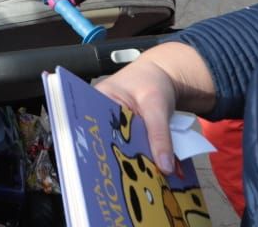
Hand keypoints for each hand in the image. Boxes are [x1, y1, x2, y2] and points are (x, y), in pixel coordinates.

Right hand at [95, 42, 217, 176]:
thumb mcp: (156, 106)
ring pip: (118, 147)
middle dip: (114, 159)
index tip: (104, 167)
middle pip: (104, 140)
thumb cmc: (153, 82)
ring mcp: (113, 126)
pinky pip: (130, 149)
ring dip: (128, 161)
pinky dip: (138, 157)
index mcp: (96, 100)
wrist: (165, 77)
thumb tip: (165, 167)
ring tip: (134, 180)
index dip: (96, 146)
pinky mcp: (126, 135)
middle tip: (121, 179)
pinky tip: (144, 172)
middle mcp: (100, 114)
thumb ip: (160, 135)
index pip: (91, 126)